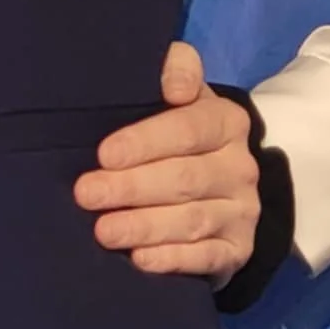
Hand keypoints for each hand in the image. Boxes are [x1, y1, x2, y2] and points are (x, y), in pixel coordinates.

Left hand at [72, 41, 260, 288]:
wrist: (219, 180)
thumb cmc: (177, 130)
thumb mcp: (180, 92)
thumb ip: (176, 69)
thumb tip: (174, 84)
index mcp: (227, 121)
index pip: (188, 129)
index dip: (145, 141)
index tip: (104, 154)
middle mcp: (241, 167)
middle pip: (184, 178)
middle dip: (130, 187)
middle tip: (85, 194)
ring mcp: (243, 212)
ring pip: (192, 220)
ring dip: (144, 226)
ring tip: (103, 231)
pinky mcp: (238, 250)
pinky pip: (205, 257)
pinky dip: (171, 259)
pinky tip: (139, 259)